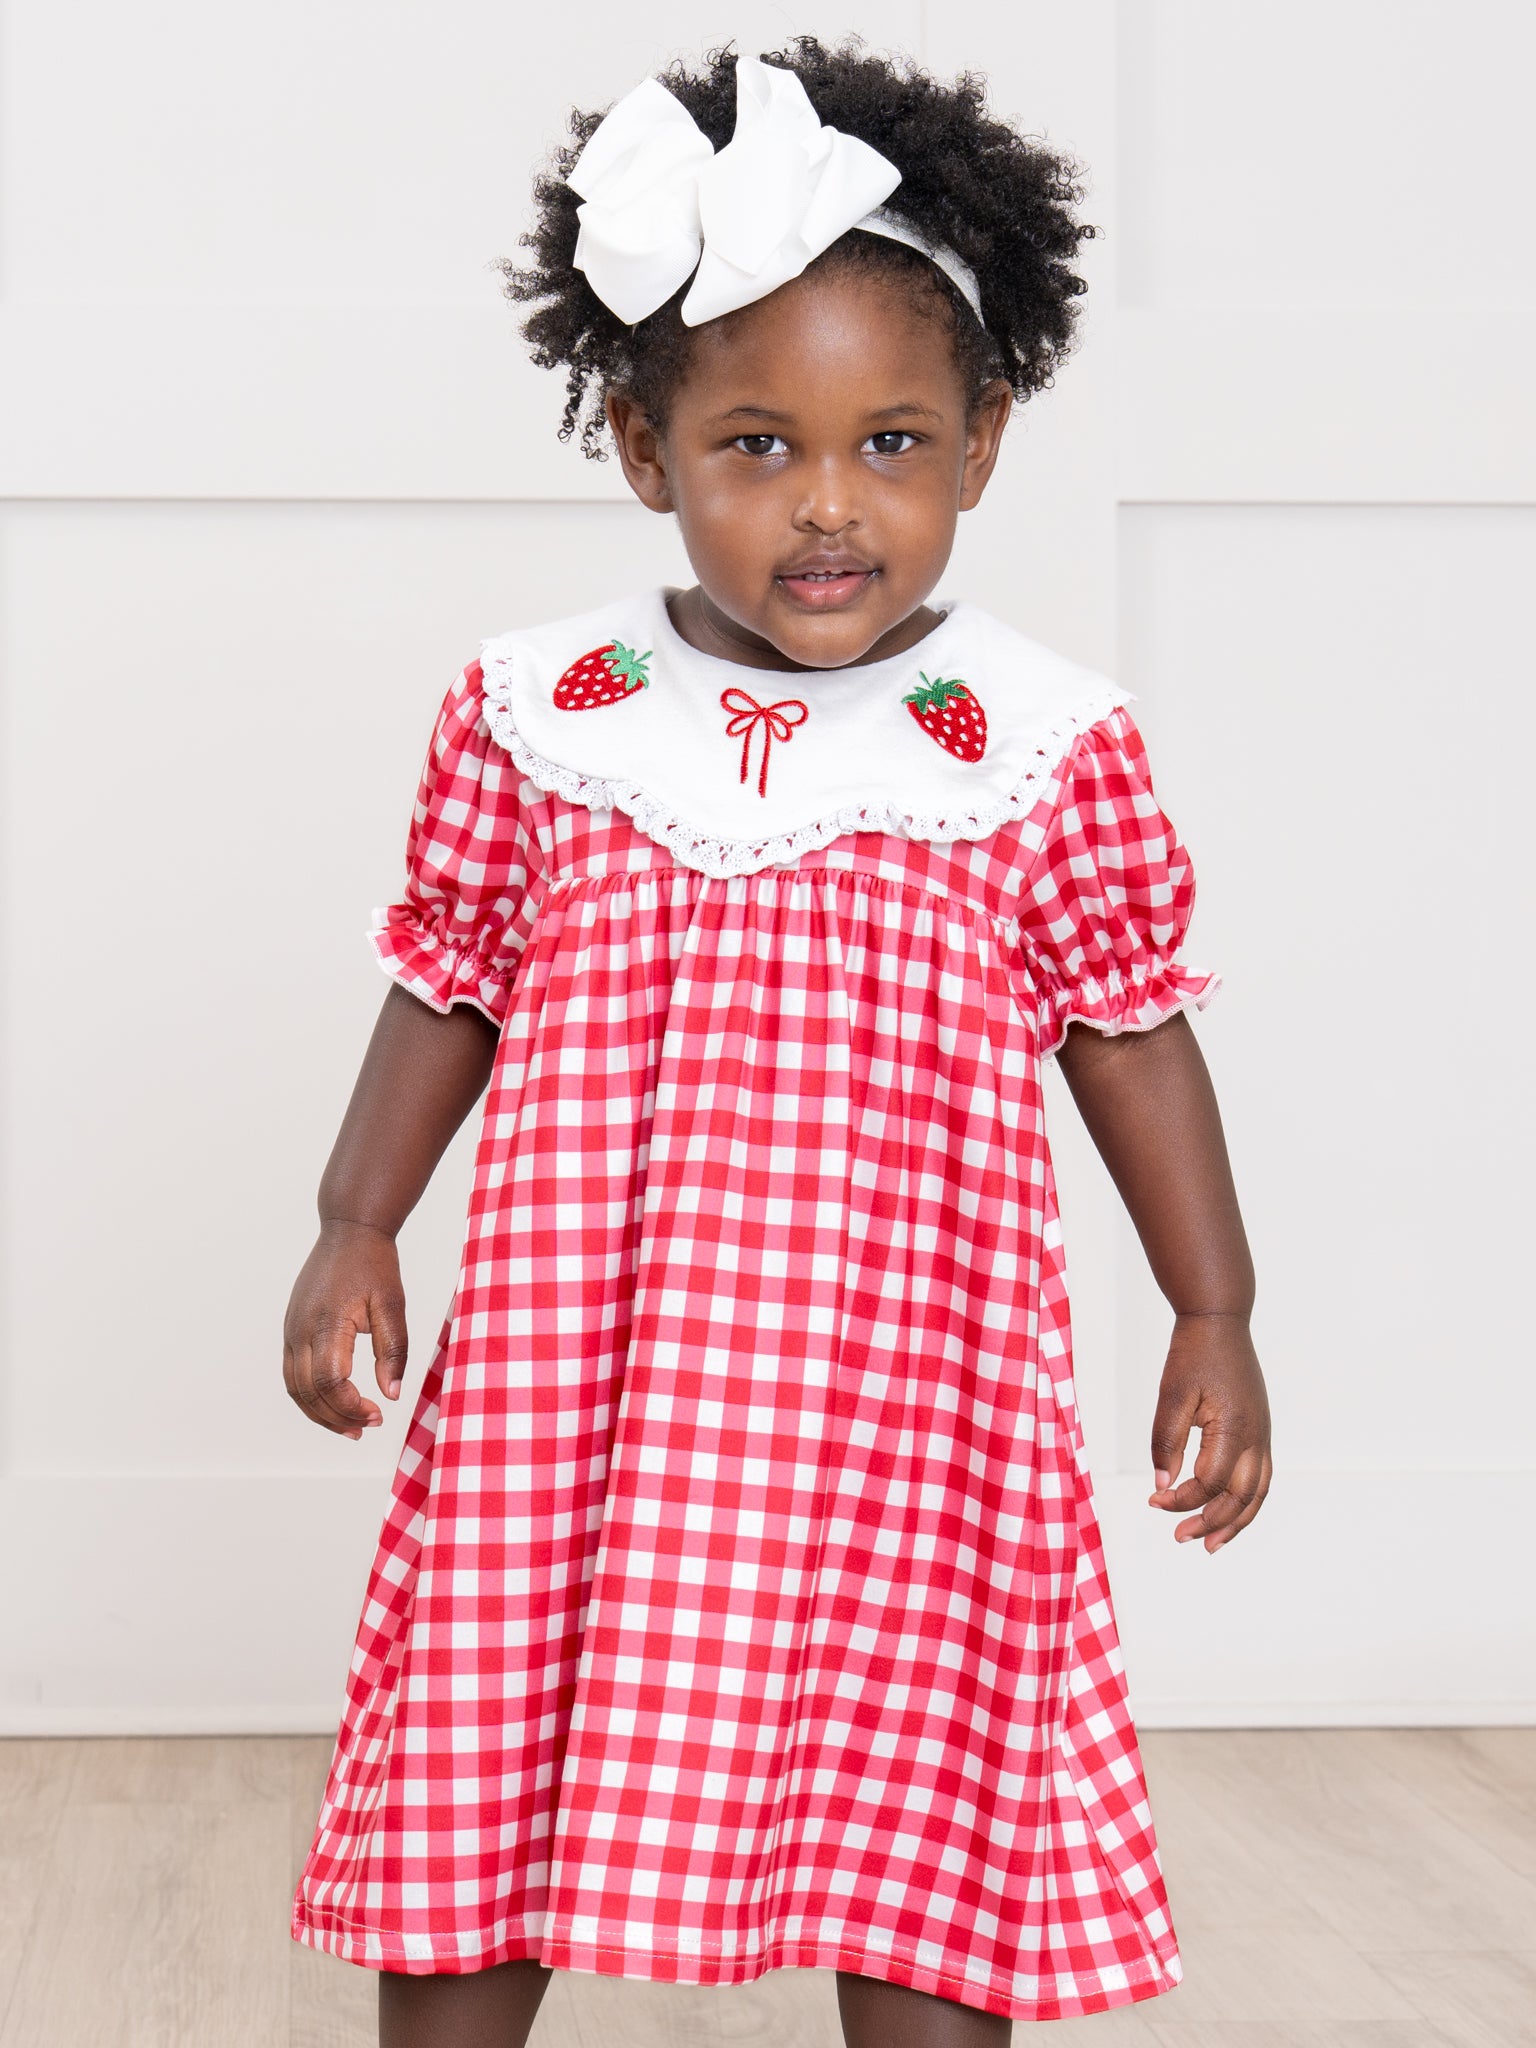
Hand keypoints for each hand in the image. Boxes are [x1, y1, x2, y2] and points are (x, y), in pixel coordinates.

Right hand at [282, 1220, 408, 1438]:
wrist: (349, 1231)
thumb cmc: (374, 1265)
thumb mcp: (393, 1305)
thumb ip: (393, 1351)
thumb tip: (391, 1394)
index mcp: (328, 1322)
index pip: (330, 1381)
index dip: (351, 1406)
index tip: (378, 1415)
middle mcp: (301, 1329)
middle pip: (309, 1392)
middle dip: (338, 1417)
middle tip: (368, 1427)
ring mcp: (291, 1329)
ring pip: (295, 1388)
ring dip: (320, 1413)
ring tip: (351, 1427)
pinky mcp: (291, 1328)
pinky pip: (292, 1373)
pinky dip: (309, 1396)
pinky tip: (333, 1405)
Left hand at [1147, 1312, 1271, 1550]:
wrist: (1220, 1322)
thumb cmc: (1193, 1354)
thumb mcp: (1172, 1394)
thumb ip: (1166, 1441)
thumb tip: (1162, 1485)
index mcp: (1235, 1428)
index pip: (1210, 1482)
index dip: (1182, 1499)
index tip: (1153, 1501)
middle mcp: (1257, 1436)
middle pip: (1240, 1497)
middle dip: (1210, 1522)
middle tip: (1180, 1538)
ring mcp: (1263, 1434)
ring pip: (1258, 1493)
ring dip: (1235, 1522)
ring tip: (1211, 1544)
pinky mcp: (1260, 1430)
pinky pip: (1261, 1477)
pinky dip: (1246, 1502)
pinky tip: (1227, 1512)